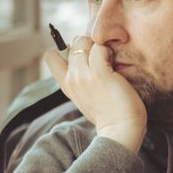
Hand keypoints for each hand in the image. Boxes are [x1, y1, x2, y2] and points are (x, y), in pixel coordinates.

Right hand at [42, 36, 147, 151]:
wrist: (120, 130)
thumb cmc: (110, 115)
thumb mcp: (85, 98)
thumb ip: (80, 82)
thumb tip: (85, 62)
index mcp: (66, 85)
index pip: (51, 56)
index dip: (67, 50)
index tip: (84, 59)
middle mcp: (71, 78)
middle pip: (72, 44)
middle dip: (88, 45)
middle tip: (102, 59)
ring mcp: (83, 75)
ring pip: (83, 41)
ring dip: (99, 47)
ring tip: (109, 62)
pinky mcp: (99, 73)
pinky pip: (100, 48)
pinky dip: (109, 52)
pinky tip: (115, 66)